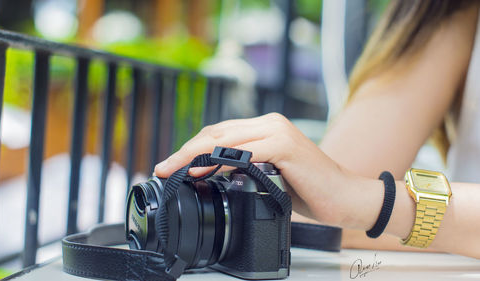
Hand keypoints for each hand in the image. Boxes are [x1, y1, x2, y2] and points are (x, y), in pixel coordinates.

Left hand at [154, 113, 371, 226]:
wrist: (345, 198)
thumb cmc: (307, 189)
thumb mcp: (267, 175)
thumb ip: (243, 167)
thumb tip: (210, 172)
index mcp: (265, 128)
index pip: (219, 133)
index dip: (191, 148)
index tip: (171, 165)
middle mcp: (270, 123)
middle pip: (216, 133)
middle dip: (185, 150)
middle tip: (163, 167)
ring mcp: (278, 132)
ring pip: (225, 139)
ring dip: (194, 154)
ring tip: (173, 168)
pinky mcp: (285, 145)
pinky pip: (245, 152)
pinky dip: (220, 161)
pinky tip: (203, 170)